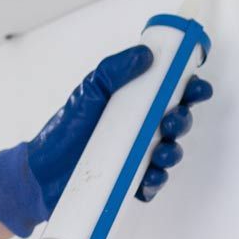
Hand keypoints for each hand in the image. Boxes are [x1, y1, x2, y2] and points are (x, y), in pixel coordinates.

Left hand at [0, 46, 213, 237]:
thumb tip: (145, 54)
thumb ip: (113, 70)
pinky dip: (156, 182)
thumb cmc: (66, 127)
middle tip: (172, 120)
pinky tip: (150, 177)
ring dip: (174, 152)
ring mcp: (138, 157)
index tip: (197, 87)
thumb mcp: (88, 92)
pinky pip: (152, 184)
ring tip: (162, 151)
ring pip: (169, 154)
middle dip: (183, 120)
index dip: (191, 90)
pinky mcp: (131, 182)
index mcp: (136, 104)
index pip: (173, 94)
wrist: (41, 169)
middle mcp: (142, 130)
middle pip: (177, 122)